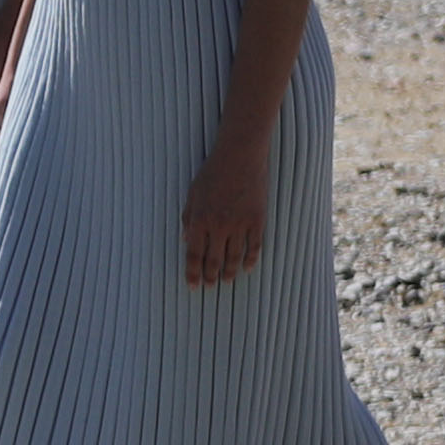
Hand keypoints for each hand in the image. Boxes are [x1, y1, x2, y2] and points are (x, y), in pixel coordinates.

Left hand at [182, 148, 266, 288]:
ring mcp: (240, 224)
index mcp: (199, 220)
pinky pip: (255, 246)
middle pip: (214, 259)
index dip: (193, 273)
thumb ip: (188, 219)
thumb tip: (186, 242)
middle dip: (210, 276)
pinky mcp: (258, 220)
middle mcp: (219, 226)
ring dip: (229, 271)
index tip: (192, 286)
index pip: (194, 255)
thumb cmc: (212, 173)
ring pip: (234, 256)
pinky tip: (248, 268)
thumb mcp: (192, 195)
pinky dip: (251, 259)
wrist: (240, 156)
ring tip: (226, 281)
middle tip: (210, 287)